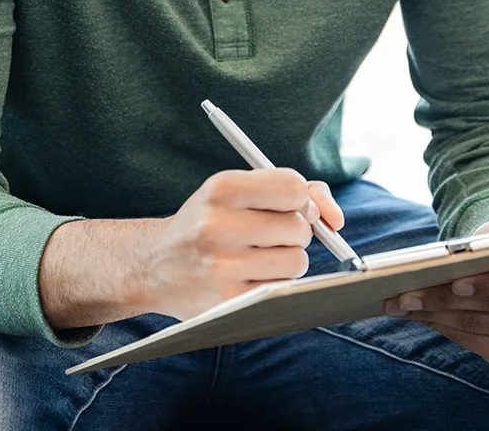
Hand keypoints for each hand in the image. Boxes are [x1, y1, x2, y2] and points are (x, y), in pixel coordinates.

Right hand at [134, 169, 344, 319]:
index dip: (300, 198)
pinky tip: (249, 278)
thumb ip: (293, 190)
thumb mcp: (236, 192)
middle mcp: (217, 226)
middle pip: (299, 227)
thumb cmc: (208, 223)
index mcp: (220, 189)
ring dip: (287, 260)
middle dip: (294, 231)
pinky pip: (283, 290)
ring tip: (257, 257)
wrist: (154, 266)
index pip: (293, 187)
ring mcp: (221, 267)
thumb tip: (334, 218)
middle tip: (269, 234)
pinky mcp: (228, 301)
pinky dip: (276, 284)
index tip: (288, 205)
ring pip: (297, 262)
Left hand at [381, 217, 488, 364]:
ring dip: (436, 316)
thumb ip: (484, 242)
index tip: (455, 282)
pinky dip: (446, 330)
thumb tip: (440, 265)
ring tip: (401, 304)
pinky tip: (420, 316)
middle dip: (446, 300)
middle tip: (405, 293)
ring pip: (482, 328)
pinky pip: (478, 345)